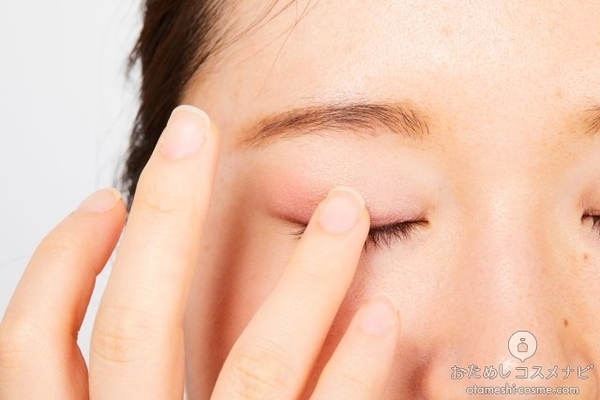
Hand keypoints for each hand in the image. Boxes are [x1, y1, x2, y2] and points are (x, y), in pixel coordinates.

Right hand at [0, 106, 399, 398]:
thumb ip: (124, 385)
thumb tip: (141, 282)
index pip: (34, 341)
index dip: (60, 261)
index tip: (109, 199)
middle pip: (137, 324)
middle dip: (168, 217)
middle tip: (195, 134)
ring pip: (259, 365)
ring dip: (308, 277)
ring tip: (348, 211)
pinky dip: (355, 367)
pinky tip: (378, 317)